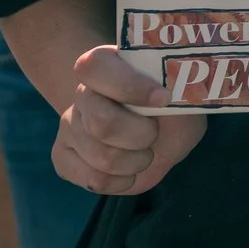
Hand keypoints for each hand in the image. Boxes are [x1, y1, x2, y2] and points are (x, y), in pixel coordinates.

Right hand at [53, 43, 207, 194]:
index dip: (129, 86)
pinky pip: (93, 179)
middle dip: (141, 136)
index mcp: (107, 66)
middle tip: (154, 134)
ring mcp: (69, 125)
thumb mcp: (185, 100)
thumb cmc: (172, 114)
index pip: (95, 67)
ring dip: (136, 162)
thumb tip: (169, 94)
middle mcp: (83, 93)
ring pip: (102, 157)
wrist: (159, 141)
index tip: (163, 100)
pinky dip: (121, 181)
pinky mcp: (63, 157)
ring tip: (144, 152)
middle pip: (101, 122)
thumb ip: (178, 93)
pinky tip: (128, 170)